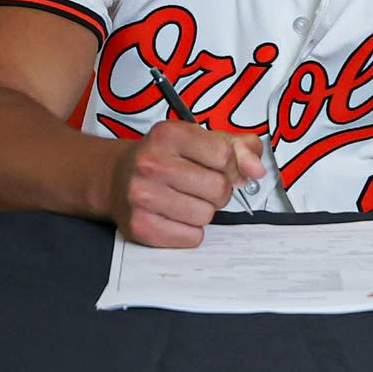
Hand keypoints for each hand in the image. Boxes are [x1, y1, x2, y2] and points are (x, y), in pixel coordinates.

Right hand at [108, 121, 264, 246]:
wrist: (115, 177)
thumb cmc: (164, 156)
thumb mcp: (199, 139)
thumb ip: (237, 147)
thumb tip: (256, 169)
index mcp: (169, 133)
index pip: (224, 155)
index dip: (231, 166)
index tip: (220, 167)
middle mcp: (152, 162)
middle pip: (218, 188)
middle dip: (218, 190)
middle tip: (200, 185)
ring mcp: (143, 195)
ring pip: (206, 215)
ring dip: (204, 211)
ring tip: (186, 199)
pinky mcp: (140, 226)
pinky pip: (191, 237)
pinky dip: (190, 230)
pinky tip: (175, 215)